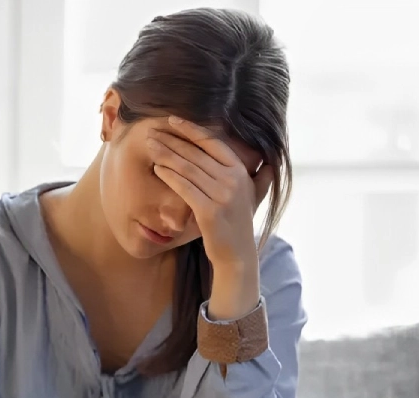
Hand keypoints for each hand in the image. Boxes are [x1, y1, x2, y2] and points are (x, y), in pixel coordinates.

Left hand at [146, 116, 273, 267]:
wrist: (237, 255)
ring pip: (188, 168)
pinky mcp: (209, 211)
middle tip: (152, 130)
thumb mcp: (252, 197)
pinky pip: (185, 188)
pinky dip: (170, 176)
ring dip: (166, 154)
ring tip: (150, 145)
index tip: (173, 120)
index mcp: (241, 172)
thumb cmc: (238, 224)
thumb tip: (268, 163)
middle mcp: (233, 180)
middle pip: (196, 153)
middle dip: (172, 140)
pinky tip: (157, 168)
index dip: (191, 130)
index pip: (213, 143)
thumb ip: (259, 178)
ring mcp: (222, 196)